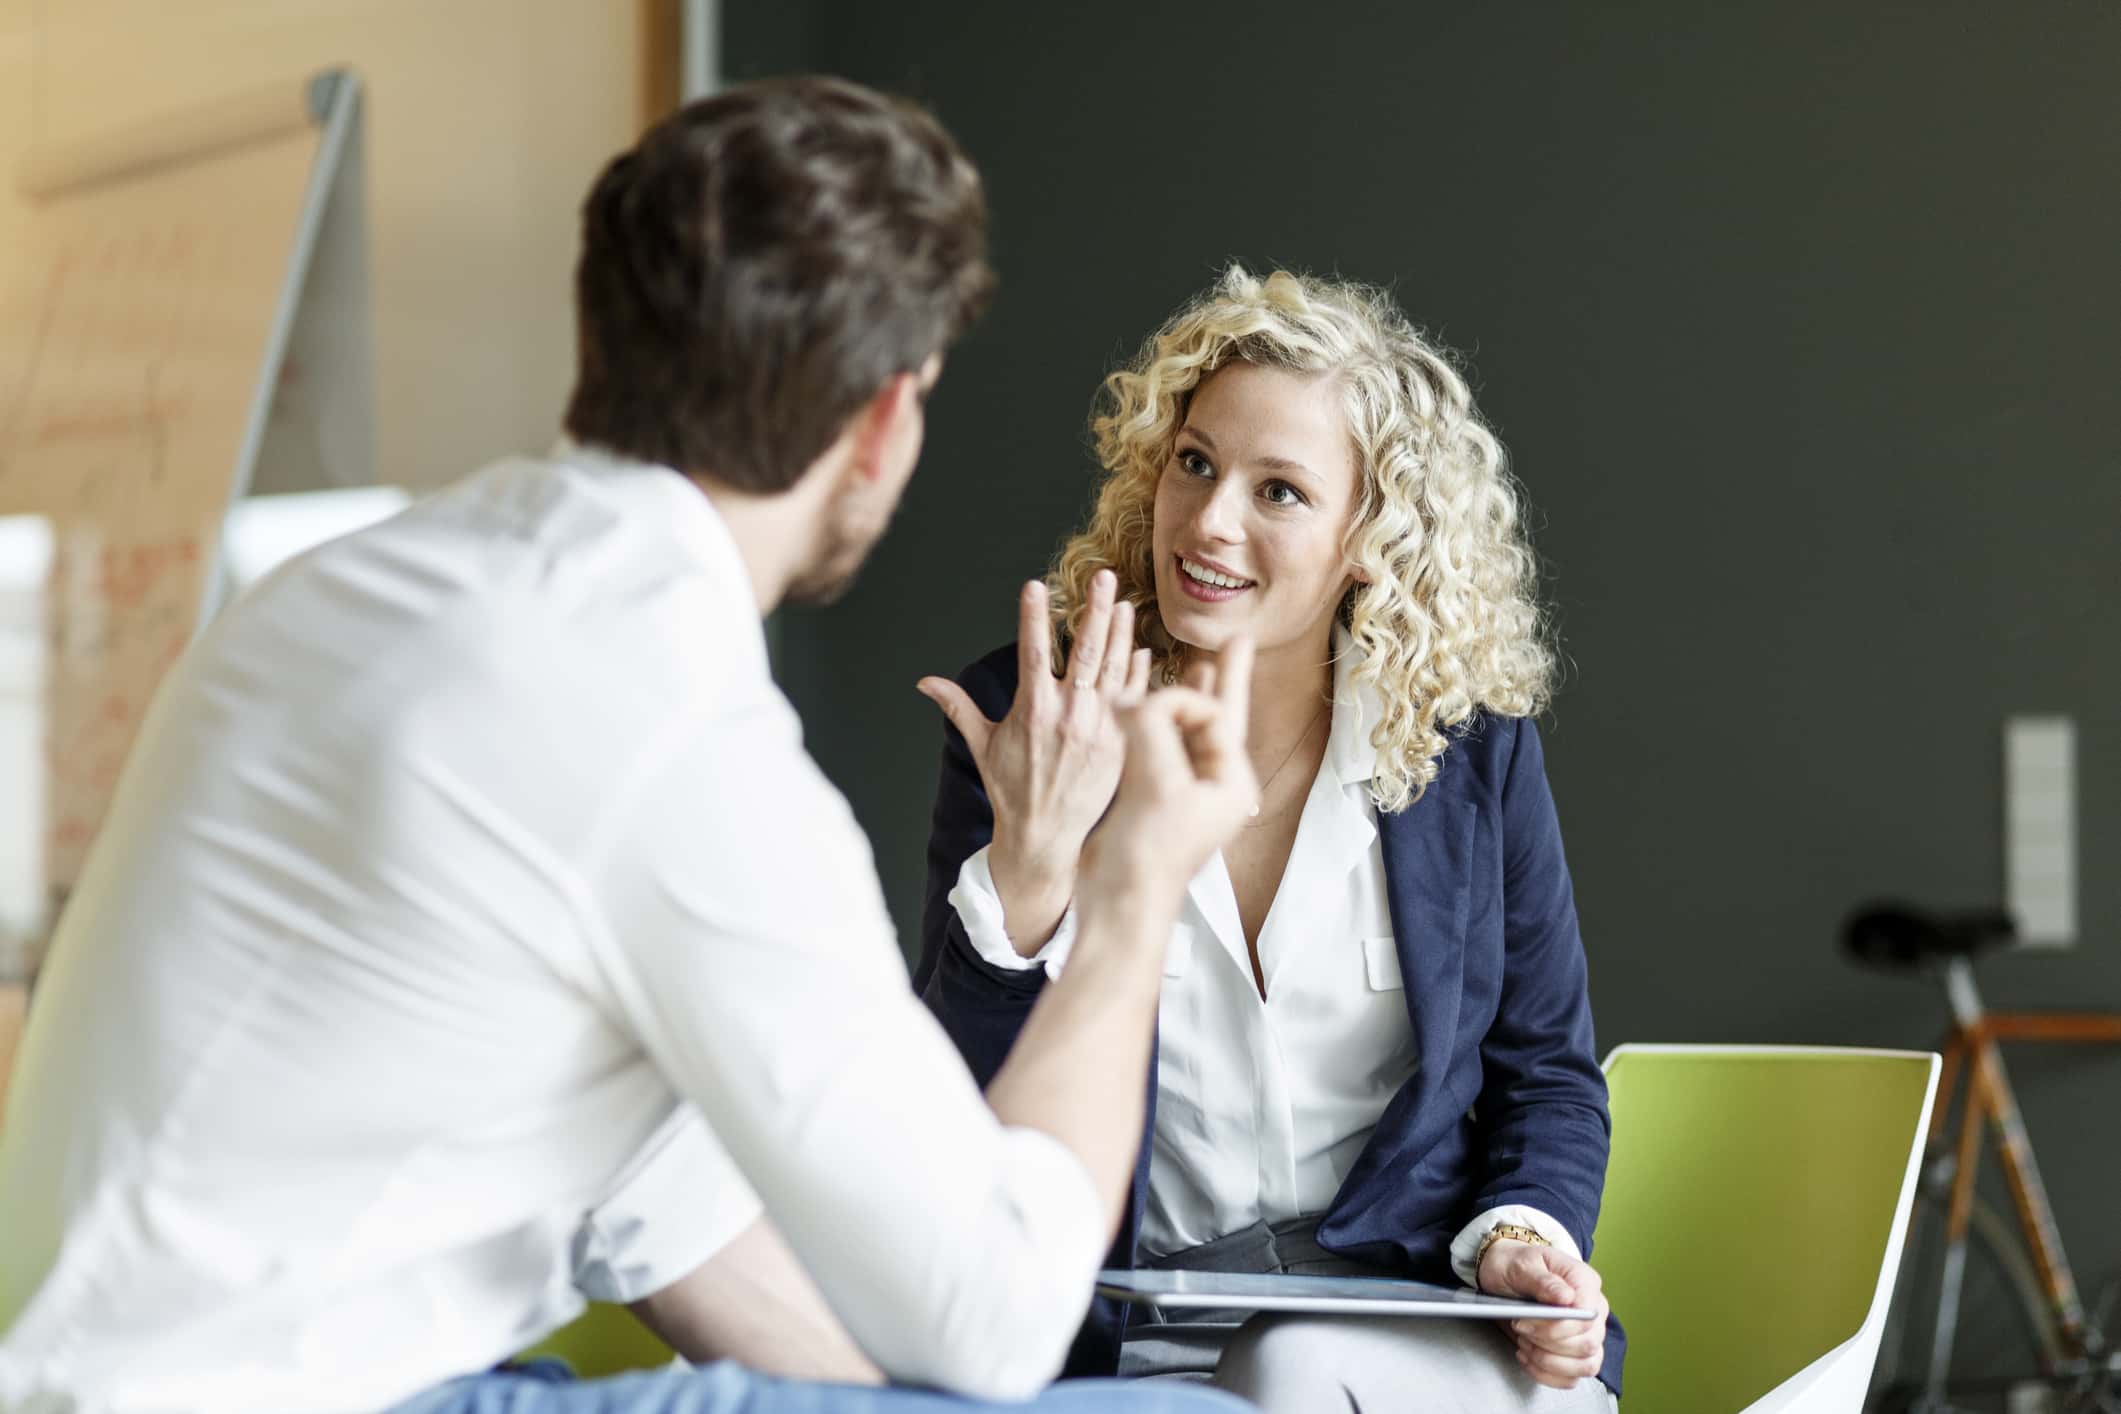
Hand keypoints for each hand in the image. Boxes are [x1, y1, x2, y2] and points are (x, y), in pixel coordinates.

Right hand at [916, 570, 1149, 950]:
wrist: (1046, 838)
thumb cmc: (1012, 789)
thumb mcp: (982, 746)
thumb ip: (958, 707)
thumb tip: (925, 682)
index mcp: (1033, 710)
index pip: (1032, 650)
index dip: (1032, 615)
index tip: (1033, 584)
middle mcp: (1069, 715)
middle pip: (1085, 651)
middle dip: (1094, 610)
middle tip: (1103, 576)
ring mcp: (1100, 728)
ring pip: (1114, 670)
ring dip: (1120, 634)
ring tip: (1124, 603)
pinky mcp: (1121, 744)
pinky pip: (1134, 700)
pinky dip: (1138, 674)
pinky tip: (1140, 650)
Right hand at [1077, 637, 1258, 920]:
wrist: (1120, 903)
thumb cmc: (1148, 855)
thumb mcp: (1156, 780)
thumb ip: (1150, 727)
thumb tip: (1136, 700)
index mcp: (1231, 783)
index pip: (1214, 716)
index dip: (1182, 699)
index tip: (1145, 706)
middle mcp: (1214, 784)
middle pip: (1220, 717)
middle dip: (1225, 678)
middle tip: (1238, 641)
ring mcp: (1186, 791)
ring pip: (1190, 730)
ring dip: (1188, 695)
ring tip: (1199, 661)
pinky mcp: (1156, 797)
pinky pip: (1164, 746)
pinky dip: (1159, 720)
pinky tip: (1153, 703)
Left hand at [1480, 1240, 1608, 1389]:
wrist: (1503, 1273)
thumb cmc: (1514, 1265)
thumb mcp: (1521, 1264)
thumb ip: (1543, 1280)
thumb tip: (1566, 1297)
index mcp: (1585, 1282)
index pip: (1587, 1316)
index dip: (1557, 1327)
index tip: (1524, 1322)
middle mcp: (1594, 1309)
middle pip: (1587, 1344)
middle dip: (1547, 1343)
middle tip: (1519, 1328)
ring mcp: (1589, 1334)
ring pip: (1586, 1365)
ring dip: (1549, 1362)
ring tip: (1523, 1344)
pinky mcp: (1578, 1354)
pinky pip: (1573, 1377)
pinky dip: (1547, 1374)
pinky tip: (1527, 1357)